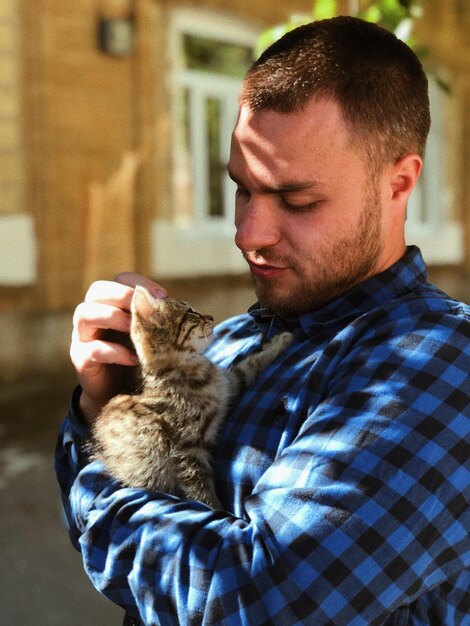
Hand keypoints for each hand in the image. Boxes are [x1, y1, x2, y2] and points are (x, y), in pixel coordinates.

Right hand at [70, 272, 166, 422]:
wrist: (118, 392)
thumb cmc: (138, 356)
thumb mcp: (150, 335)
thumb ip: (160, 321)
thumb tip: (184, 311)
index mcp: (112, 303)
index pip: (120, 279)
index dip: (139, 283)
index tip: (162, 295)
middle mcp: (93, 314)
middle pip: (96, 290)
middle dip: (121, 295)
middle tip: (143, 307)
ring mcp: (82, 336)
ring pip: (85, 314)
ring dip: (113, 318)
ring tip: (134, 329)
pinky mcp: (80, 358)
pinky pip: (92, 349)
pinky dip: (114, 352)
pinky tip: (134, 359)